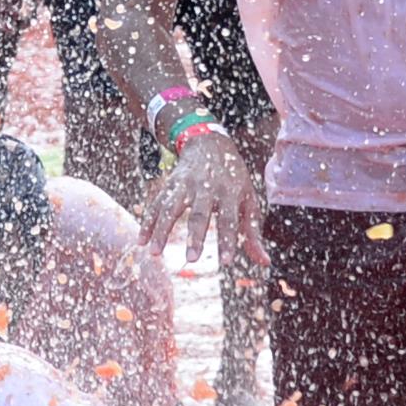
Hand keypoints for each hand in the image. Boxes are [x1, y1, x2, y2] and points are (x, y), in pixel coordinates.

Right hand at [143, 129, 265, 266]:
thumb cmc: (234, 178)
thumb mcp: (248, 200)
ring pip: (171, 208)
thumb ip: (253, 232)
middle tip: (191, 260)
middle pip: (199, 214)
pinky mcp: (170, 184)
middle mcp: (207, 188)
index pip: (230, 220)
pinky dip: (148, 222)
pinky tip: (141, 241)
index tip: (226, 262)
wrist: (210, 143)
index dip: (228, 241)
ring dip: (162, 230)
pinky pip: (156, 204)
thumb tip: (264, 262)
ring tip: (154, 253)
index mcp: (230, 193)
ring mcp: (186, 184)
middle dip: (195, 237)